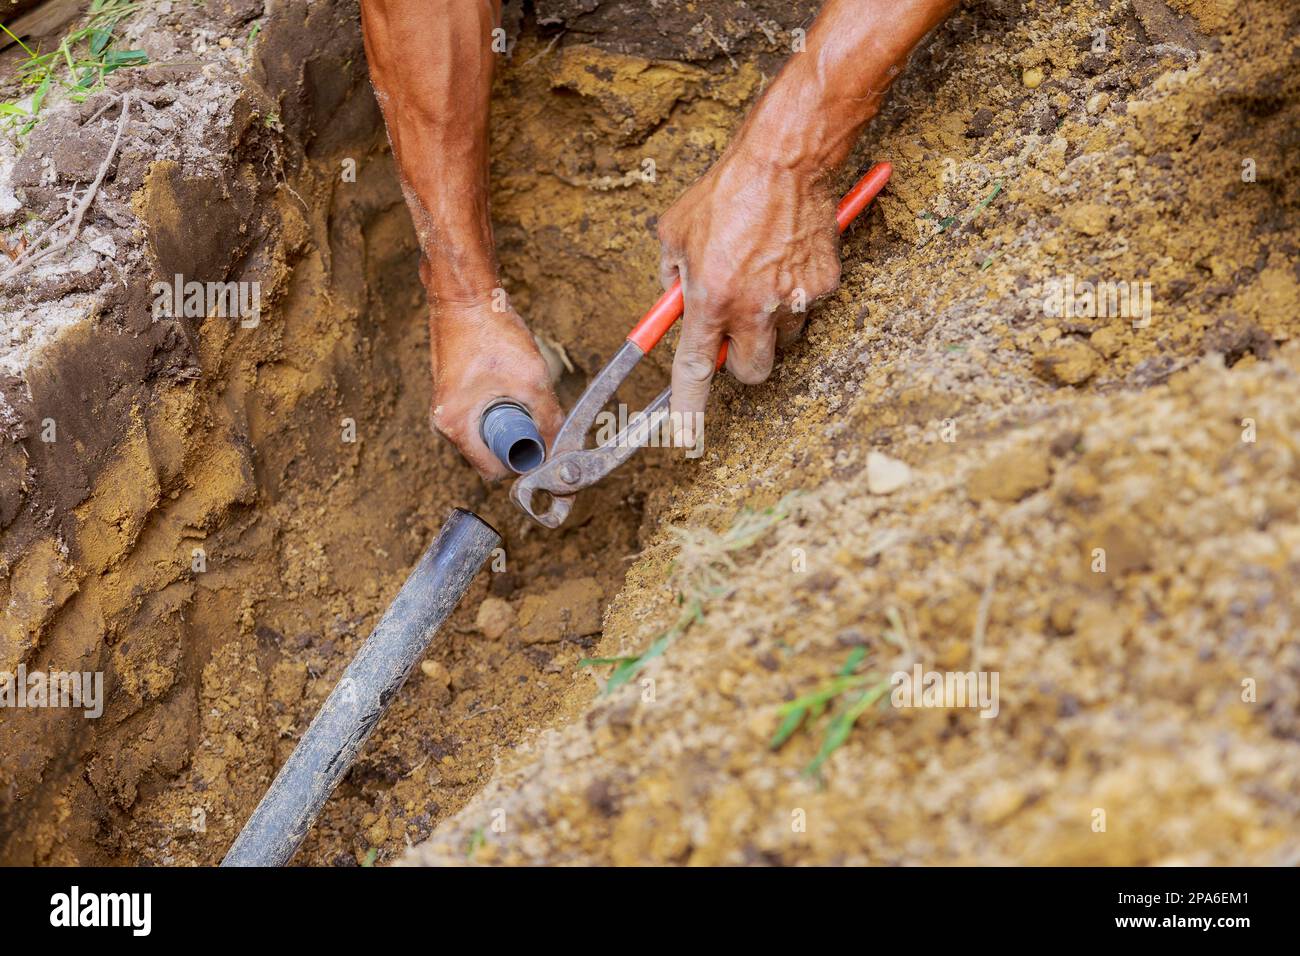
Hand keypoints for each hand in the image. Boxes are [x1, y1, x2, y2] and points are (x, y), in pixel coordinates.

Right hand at [427, 298, 563, 480]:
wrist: (464, 296)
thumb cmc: (488, 330)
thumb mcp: (530, 379)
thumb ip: (548, 417)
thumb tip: (561, 445)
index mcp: (455, 425)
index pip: (492, 470)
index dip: (522, 462)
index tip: (542, 446)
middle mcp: (445, 422)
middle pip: (490, 452)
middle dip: (518, 439)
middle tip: (537, 417)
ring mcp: (446, 408)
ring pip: (488, 432)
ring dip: (511, 422)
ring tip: (523, 394)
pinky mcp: (453, 394)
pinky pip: (481, 415)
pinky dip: (501, 407)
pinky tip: (511, 384)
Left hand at [657, 146, 840, 438]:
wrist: (784, 159)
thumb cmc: (724, 191)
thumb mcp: (675, 233)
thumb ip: (671, 279)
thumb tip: (674, 306)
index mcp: (710, 298)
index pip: (696, 370)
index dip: (689, 410)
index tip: (685, 439)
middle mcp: (753, 307)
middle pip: (752, 373)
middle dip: (743, 362)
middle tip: (737, 331)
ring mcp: (794, 299)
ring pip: (783, 343)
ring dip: (771, 326)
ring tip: (764, 279)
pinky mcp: (825, 286)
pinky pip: (808, 309)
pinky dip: (797, 295)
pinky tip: (787, 259)